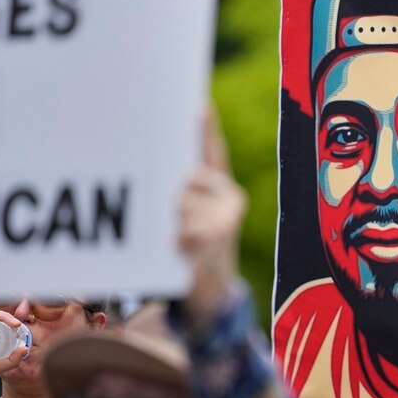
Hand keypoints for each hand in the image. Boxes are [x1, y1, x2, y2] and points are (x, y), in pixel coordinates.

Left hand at [178, 108, 246, 323]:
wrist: (212, 291)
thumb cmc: (193, 249)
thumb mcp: (190, 218)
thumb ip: (184, 194)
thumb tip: (167, 178)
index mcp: (222, 189)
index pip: (214, 153)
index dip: (207, 130)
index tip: (201, 106)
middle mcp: (231, 198)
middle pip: (192, 177)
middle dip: (177, 191)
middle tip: (171, 208)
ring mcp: (228, 217)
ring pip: (186, 202)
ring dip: (174, 219)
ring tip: (176, 236)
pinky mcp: (220, 237)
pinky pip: (188, 227)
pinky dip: (178, 238)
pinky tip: (180, 247)